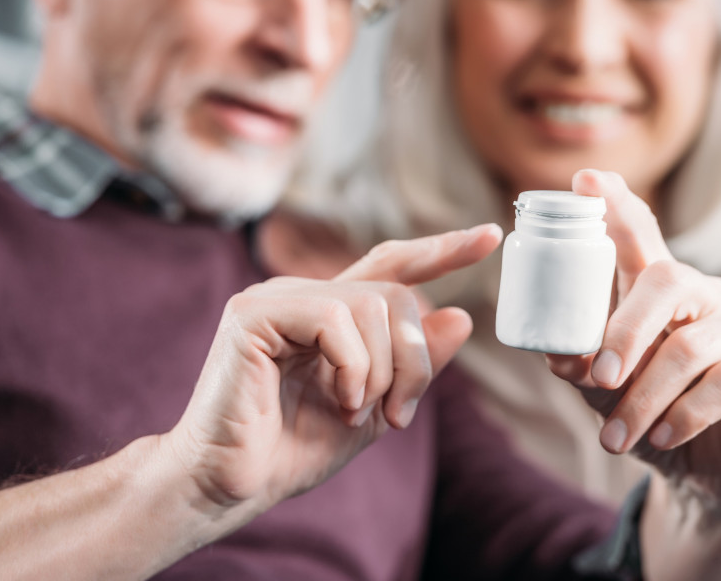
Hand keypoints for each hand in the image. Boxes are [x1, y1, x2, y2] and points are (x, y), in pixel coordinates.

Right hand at [164, 224, 502, 521]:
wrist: (231, 484)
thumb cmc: (293, 448)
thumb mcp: (376, 407)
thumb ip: (416, 365)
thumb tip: (461, 315)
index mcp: (332, 314)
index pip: (393, 265)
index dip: (441, 251)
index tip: (490, 237)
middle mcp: (305, 295)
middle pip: (395, 294)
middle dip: (414, 358)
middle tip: (398, 414)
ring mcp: (276, 297)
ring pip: (371, 303)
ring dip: (382, 371)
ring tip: (353, 411)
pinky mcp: (254, 313)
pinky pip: (334, 318)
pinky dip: (352, 368)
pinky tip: (338, 400)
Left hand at [546, 170, 720, 500]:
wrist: (703, 467)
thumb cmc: (648, 411)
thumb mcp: (603, 388)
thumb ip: (580, 363)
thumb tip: (557, 354)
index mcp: (661, 290)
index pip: (641, 235)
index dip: (616, 205)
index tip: (585, 179)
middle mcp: (706, 294)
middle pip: (666, 280)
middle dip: (624, 332)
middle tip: (597, 379)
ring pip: (690, 347)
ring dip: (645, 398)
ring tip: (616, 438)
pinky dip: (686, 414)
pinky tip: (664, 437)